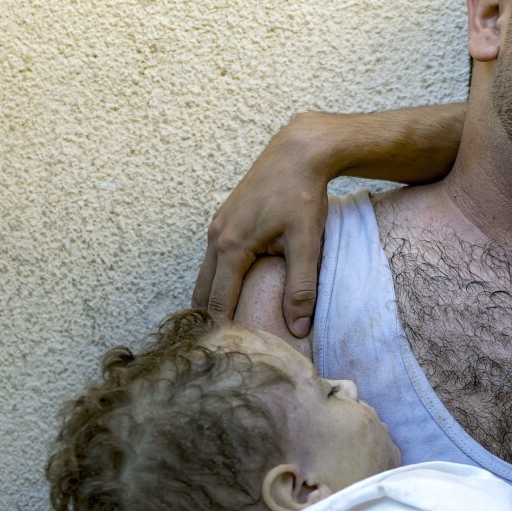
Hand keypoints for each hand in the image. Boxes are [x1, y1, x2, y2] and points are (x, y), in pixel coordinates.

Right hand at [193, 114, 332, 335]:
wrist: (296, 153)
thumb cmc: (302, 197)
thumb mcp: (307, 244)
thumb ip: (301, 288)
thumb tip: (299, 329)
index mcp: (231, 248)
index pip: (218, 302)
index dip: (221, 331)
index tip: (222, 357)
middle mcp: (216, 238)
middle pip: (204, 292)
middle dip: (208, 321)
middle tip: (216, 352)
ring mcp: (217, 227)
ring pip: (207, 275)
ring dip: (212, 300)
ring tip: (221, 331)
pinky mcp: (225, 220)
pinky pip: (215, 259)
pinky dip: (218, 280)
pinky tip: (231, 294)